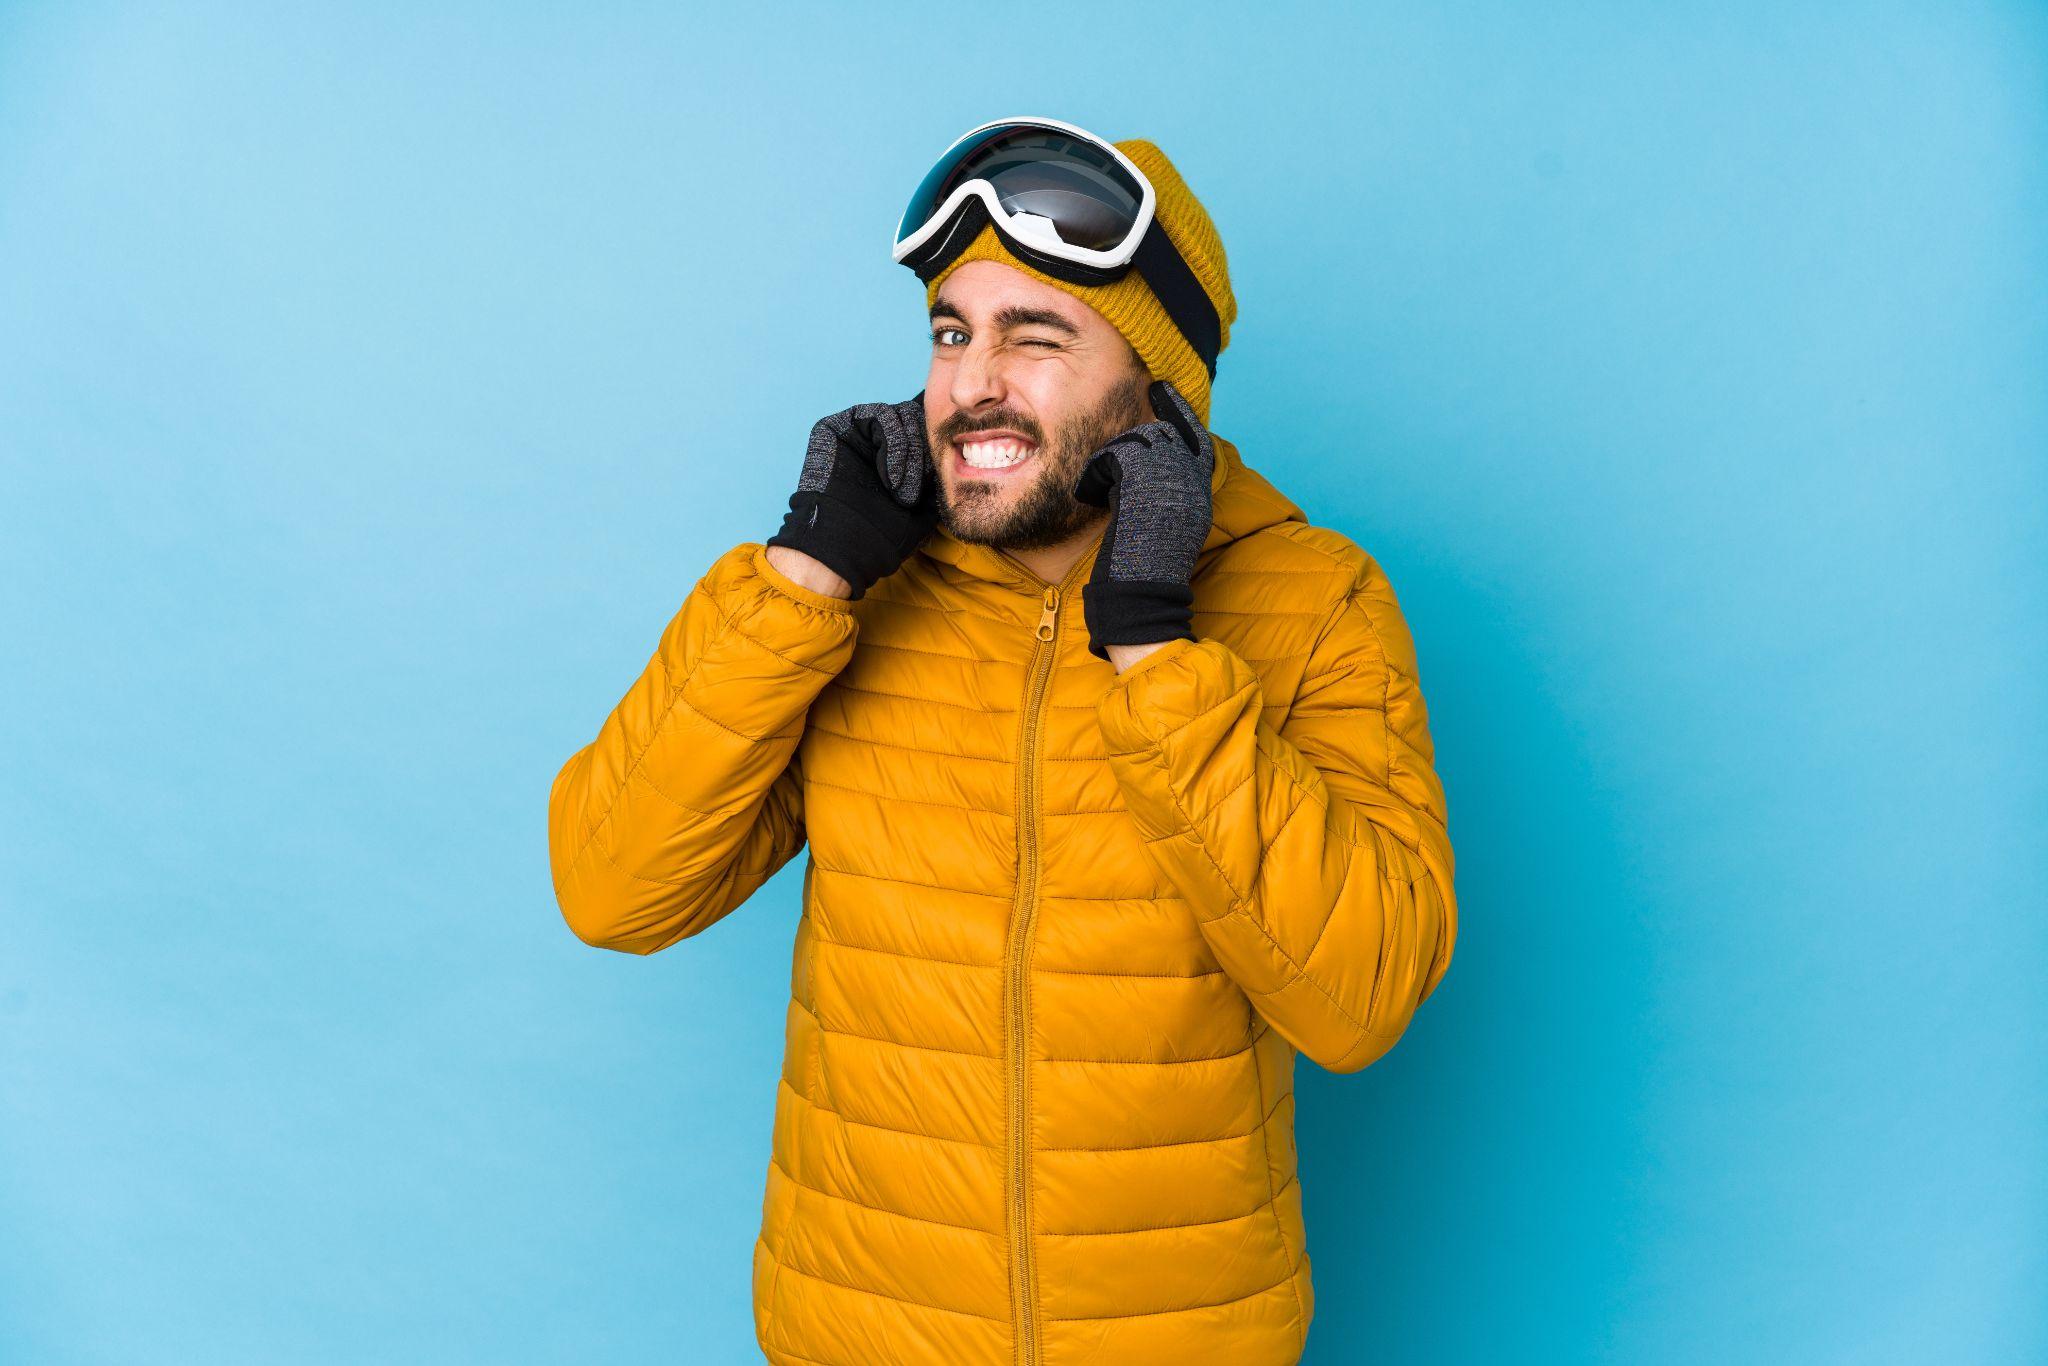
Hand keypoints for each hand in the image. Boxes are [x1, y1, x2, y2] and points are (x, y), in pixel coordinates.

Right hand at [765, 392, 939, 600]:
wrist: (849, 548)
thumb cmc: (886, 533)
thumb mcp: (927, 502)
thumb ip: (940, 473)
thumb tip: (962, 450)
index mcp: (897, 455)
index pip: (927, 433)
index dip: (936, 454)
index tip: (935, 486)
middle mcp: (877, 440)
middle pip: (916, 419)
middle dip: (924, 453)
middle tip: (917, 490)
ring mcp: (856, 431)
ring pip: (902, 415)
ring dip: (910, 453)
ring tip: (902, 490)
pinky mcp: (837, 426)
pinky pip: (880, 414)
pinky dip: (894, 442)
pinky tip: (890, 477)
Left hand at [1071, 380, 1214, 659]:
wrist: (1143, 602)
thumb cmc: (1143, 575)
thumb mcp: (1166, 527)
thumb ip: (1164, 493)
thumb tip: (1139, 467)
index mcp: (1202, 493)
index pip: (1197, 438)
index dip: (1178, 412)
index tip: (1163, 389)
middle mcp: (1192, 481)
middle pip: (1161, 434)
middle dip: (1132, 442)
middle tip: (1111, 457)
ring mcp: (1171, 481)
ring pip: (1136, 441)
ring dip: (1111, 462)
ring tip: (1099, 491)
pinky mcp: (1144, 484)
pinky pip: (1114, 455)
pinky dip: (1095, 474)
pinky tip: (1091, 495)